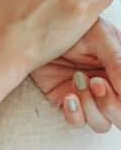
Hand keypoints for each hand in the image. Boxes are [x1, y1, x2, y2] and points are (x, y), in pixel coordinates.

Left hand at [31, 16, 120, 132]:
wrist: (38, 26)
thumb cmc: (74, 27)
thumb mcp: (101, 37)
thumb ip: (117, 61)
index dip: (120, 99)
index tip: (104, 80)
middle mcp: (109, 89)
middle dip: (112, 106)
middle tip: (96, 82)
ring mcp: (88, 97)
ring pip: (101, 123)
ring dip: (91, 106)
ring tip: (78, 79)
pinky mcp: (66, 101)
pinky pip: (76, 120)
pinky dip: (75, 113)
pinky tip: (68, 96)